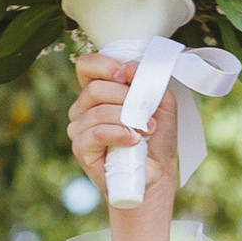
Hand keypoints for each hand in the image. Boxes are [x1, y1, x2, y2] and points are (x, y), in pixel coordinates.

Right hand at [66, 51, 178, 202]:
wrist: (156, 175)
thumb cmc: (156, 140)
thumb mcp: (162, 104)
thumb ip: (148, 82)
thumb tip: (129, 69)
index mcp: (98, 92)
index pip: (86, 66)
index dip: (103, 65)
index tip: (126, 76)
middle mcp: (83, 108)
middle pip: (95, 89)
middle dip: (125, 99)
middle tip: (147, 114)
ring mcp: (80, 128)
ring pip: (97, 111)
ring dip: (127, 119)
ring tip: (146, 130)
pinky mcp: (81, 149)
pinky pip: (96, 133)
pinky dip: (118, 134)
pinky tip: (133, 140)